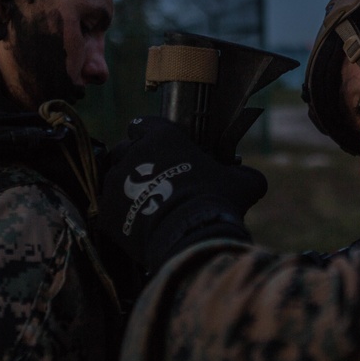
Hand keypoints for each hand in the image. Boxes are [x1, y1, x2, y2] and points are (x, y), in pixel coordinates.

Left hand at [97, 116, 266, 274]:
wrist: (190, 236)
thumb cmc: (217, 200)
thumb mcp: (242, 183)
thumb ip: (244, 174)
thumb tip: (253, 178)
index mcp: (162, 137)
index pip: (142, 124)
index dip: (147, 134)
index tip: (155, 146)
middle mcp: (134, 153)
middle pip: (124, 150)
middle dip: (133, 160)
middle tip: (152, 178)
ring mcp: (115, 182)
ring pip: (113, 178)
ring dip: (125, 187)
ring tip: (143, 203)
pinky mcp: (106, 211)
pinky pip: (108, 208)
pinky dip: (120, 214)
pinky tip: (136, 224)